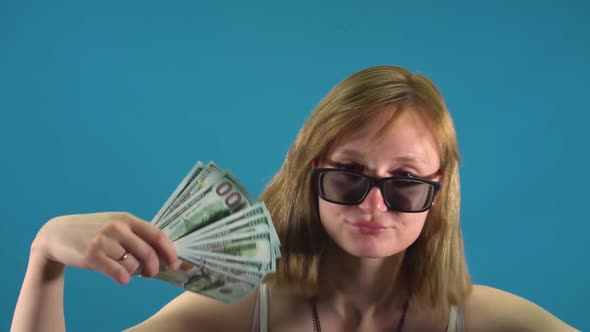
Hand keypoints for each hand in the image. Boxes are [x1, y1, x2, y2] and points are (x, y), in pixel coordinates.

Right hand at [33, 212, 176, 284]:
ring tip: (126, 269)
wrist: (57, 234)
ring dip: (134, 272)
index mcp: (126, 219)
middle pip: (148, 252)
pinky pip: (118, 273)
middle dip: (154, 267)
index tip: (174, 262)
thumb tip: (161, 251)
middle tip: (151, 273)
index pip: (156, 234)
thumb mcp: (114, 223)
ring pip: (132, 264)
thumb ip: (135, 233)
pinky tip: (121, 278)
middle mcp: (117, 228)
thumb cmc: (92, 231)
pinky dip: (124, 279)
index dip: (169, 250)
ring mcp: (104, 241)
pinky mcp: (92, 256)